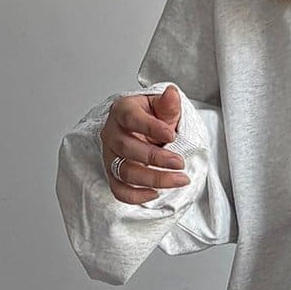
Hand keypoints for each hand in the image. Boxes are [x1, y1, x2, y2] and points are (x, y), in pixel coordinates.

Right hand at [100, 85, 189, 205]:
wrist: (142, 130)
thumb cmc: (151, 118)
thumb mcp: (161, 108)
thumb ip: (168, 104)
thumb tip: (172, 93)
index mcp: (123, 111)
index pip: (131, 119)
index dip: (151, 128)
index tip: (172, 136)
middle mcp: (112, 133)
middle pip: (128, 149)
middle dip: (156, 159)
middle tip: (180, 163)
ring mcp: (110, 155)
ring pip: (125, 172)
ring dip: (153, 179)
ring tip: (179, 180)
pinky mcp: (113, 174)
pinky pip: (119, 190)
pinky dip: (136, 196)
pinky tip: (156, 194)